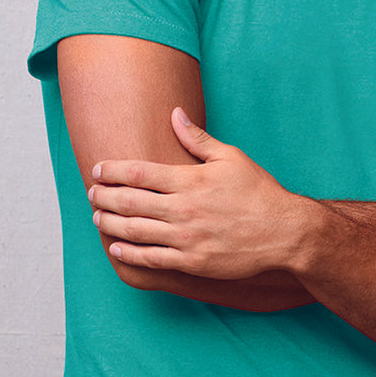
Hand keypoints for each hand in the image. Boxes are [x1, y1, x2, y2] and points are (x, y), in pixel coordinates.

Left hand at [88, 108, 312, 279]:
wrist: (284, 232)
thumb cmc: (258, 192)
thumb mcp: (231, 157)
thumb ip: (198, 138)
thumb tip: (175, 114)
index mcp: (190, 180)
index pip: (138, 172)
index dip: (112, 170)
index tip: (98, 170)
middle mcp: (183, 209)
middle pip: (128, 201)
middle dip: (103, 196)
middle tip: (92, 193)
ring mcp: (186, 238)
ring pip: (134, 230)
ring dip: (109, 222)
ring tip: (97, 216)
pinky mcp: (191, 261)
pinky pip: (151, 259)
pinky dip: (128, 253)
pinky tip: (116, 247)